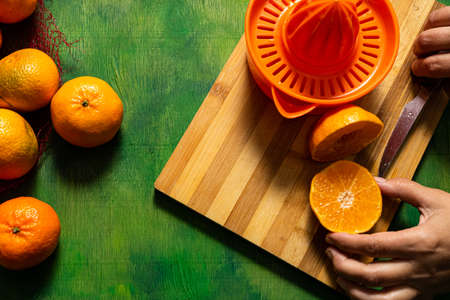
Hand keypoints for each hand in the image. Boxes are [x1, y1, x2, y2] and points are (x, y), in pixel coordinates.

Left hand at [325, 178, 449, 299]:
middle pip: (369, 275)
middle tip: (330, 252)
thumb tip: (376, 181)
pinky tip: (359, 291)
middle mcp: (417, 269)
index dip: (346, 243)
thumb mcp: (437, 199)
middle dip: (342, 265)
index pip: (372, 247)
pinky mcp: (425, 295)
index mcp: (418, 243)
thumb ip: (404, 188)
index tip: (330, 236)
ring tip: (339, 274)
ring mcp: (421, 286)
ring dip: (352, 289)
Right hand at [412, 6, 449, 77]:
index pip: (432, 64)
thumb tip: (430, 80)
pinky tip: (442, 27)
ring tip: (432, 38)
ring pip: (432, 20)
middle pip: (426, 40)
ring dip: (428, 31)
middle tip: (423, 53)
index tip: (418, 69)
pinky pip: (443, 11)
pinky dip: (438, 20)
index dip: (420, 69)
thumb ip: (446, 77)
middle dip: (420, 49)